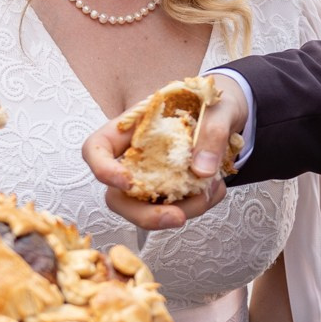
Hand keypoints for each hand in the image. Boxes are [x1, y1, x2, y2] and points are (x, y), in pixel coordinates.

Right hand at [82, 77, 246, 230]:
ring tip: (213, 189)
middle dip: (145, 215)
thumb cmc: (210, 103)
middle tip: (178, 217)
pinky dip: (196, 207)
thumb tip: (202, 171)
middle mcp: (134, 157)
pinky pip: (174, 210)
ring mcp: (150, 178)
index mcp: (130, 128)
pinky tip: (215, 190)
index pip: (96, 149)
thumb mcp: (217, 109)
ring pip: (147, 210)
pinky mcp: (170, 192)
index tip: (128, 183)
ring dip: (181, 211)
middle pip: (118, 196)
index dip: (102, 169)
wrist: (225, 115)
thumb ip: (212, 133)